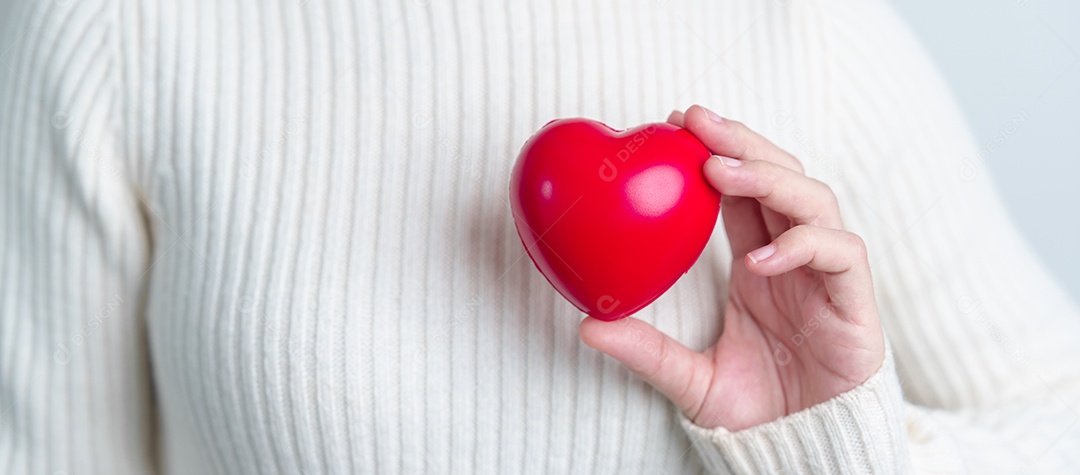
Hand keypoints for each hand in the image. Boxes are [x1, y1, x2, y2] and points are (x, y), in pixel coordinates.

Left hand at [578, 105, 885, 430]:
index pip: (740, 193)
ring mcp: (827, 278)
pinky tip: (761, 256)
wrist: (806, 453)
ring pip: (813, 200)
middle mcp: (794, 261)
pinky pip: (839, 254)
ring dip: (769, 177)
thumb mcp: (689, 379)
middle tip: (696, 120)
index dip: (714, 154)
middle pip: (779, 177)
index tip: (675, 125)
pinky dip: (803, 245)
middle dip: (741, 143)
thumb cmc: (759, 413)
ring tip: (721, 170)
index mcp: (759, 265)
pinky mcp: (856, 304)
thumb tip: (587, 326)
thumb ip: (647, 351)